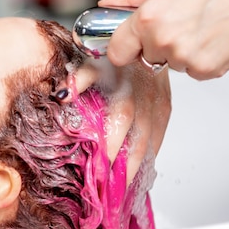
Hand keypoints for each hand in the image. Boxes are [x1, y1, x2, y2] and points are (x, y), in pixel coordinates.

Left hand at [65, 59, 170, 185]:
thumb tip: (63, 95)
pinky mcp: (165, 109)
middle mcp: (146, 99)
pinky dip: (148, 157)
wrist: (140, 39)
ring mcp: (158, 105)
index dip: (112, 144)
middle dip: (126, 167)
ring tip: (124, 189)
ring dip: (138, 167)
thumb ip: (78, 78)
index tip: (100, 165)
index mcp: (127, 87)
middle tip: (112, 190)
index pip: (122, 119)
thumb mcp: (91, 60)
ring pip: (150, 143)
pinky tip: (139, 172)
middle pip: (138, 139)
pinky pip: (158, 138)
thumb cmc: (110, 52)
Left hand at [99, 0, 228, 79]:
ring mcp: (182, 57)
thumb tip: (107, 4)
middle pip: (147, 58)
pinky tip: (212, 42)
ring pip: (172, 66)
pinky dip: (202, 62)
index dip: (126, 49)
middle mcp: (161, 39)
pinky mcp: (204, 70)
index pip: (117, 52)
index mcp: (147, 18)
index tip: (135, 45)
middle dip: (160, 47)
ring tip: (201, 30)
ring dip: (183, 54)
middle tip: (182, 26)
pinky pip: (194, 73)